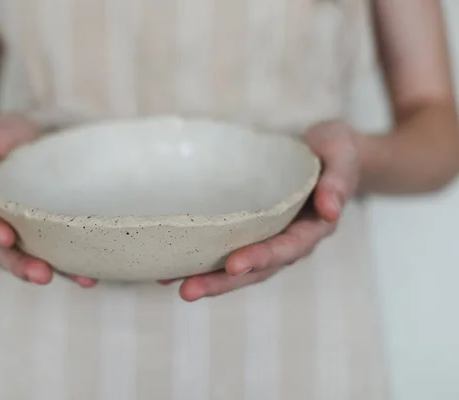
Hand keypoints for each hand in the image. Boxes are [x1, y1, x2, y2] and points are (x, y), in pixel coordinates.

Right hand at [0, 114, 96, 287]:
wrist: (44, 130)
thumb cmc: (12, 135)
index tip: (4, 235)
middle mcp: (9, 225)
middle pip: (9, 254)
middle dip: (23, 266)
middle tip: (40, 273)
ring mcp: (36, 233)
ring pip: (40, 260)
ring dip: (57, 272)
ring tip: (79, 281)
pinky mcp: (61, 233)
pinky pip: (67, 255)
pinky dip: (78, 268)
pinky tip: (91, 276)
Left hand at [165, 121, 361, 301]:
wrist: (328, 152)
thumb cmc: (335, 151)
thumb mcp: (342, 156)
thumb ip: (338, 181)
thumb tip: (331, 212)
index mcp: (313, 228)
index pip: (286, 249)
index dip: (261, 258)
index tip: (234, 266)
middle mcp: (289, 241)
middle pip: (256, 270)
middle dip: (222, 283)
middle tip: (188, 291)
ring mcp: (269, 238)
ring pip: (238, 268)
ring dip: (207, 279)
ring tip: (172, 285)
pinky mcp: (252, 230)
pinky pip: (227, 250)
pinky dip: (202, 261)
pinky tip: (172, 268)